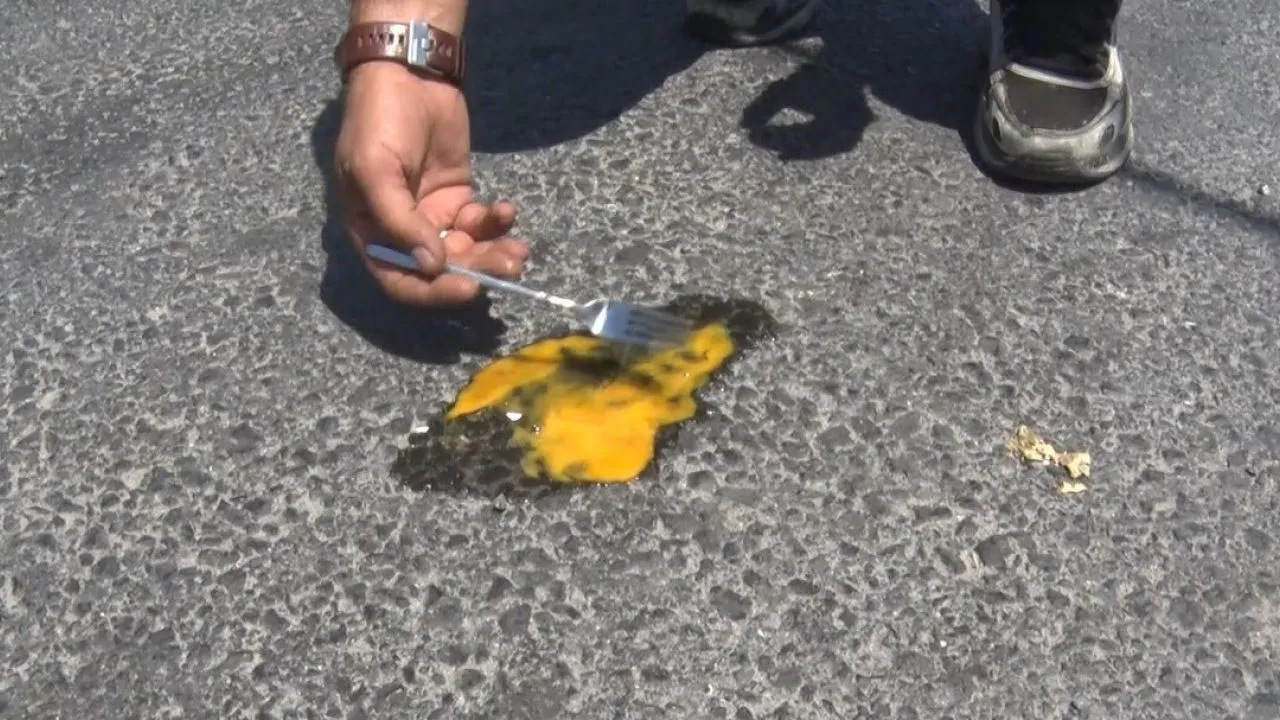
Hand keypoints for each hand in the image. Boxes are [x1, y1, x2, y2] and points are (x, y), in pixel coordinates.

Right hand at [333, 62, 528, 305]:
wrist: (408, 75)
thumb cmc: (379, 122)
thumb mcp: (375, 171)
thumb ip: (400, 222)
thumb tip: (432, 266)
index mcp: (372, 233)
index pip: (401, 282)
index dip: (434, 292)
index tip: (470, 287)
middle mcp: (402, 234)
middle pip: (443, 271)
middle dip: (478, 271)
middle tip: (510, 265)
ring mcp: (433, 216)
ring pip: (468, 250)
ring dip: (494, 253)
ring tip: (519, 249)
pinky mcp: (458, 198)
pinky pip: (481, 224)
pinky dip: (497, 223)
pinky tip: (507, 210)